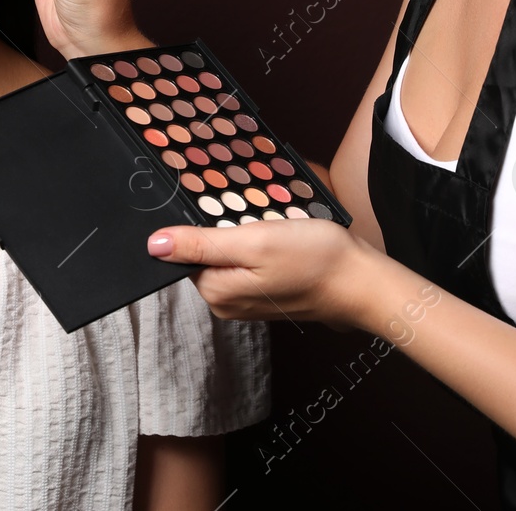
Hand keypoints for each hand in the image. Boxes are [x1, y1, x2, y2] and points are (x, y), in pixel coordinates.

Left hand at [144, 219, 382, 327]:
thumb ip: (201, 243)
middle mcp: (226, 302)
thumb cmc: (315, 260)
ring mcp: (246, 300)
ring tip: (271, 226)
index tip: (229, 213)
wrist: (362, 281)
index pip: (185, 250)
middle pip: (205, 251)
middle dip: (223, 227)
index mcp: (216, 292)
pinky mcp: (264, 293)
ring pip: (228, 254)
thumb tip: (153, 245)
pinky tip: (279, 236)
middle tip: (256, 217)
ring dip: (243, 233)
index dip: (201, 223)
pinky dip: (257, 244)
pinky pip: (247, 261)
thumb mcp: (254, 241)